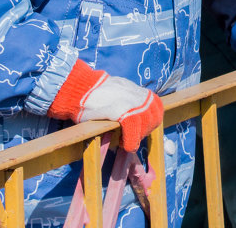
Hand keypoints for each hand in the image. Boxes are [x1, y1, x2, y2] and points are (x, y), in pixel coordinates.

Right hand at [49, 60, 163, 151]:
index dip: (152, 120)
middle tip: (132, 137)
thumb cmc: (95, 95)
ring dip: (139, 135)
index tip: (143, 129)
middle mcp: (137, 95)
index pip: (156, 105)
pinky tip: (126, 146)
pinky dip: (132, 139)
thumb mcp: (117, 93)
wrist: (78, 89)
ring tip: (128, 141)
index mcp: (137, 91)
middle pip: (154, 116)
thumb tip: (137, 120)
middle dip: (146, 129)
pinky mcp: (121, 109)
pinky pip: (133, 127)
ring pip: (146, 122)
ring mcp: (130, 101)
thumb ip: (129, 101)